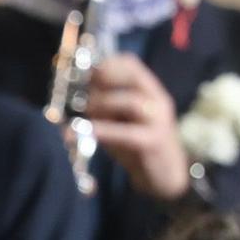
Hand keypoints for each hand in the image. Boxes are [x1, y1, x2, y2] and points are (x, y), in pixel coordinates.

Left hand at [86, 54, 191, 200]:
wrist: (164, 176)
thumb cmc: (137, 147)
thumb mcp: (119, 122)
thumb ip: (103, 107)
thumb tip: (75, 95)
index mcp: (150, 91)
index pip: (131, 64)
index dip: (105, 63)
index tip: (84, 72)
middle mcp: (157, 100)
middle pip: (132, 77)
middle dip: (102, 80)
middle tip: (81, 92)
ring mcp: (158, 121)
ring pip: (131, 102)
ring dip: (102, 104)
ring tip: (85, 113)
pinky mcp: (153, 142)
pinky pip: (126, 133)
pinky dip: (101, 131)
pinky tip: (80, 134)